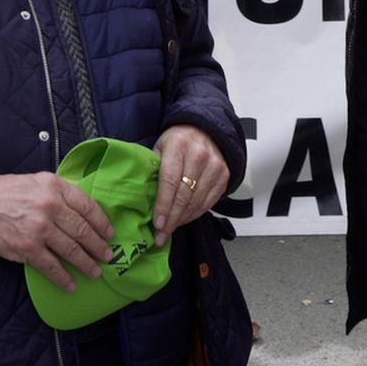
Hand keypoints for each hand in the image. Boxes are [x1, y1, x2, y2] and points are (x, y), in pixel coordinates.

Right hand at [0, 172, 114, 291]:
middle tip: (107, 256)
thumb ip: (61, 193)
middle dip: (98, 246)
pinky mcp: (26, 248)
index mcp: (55, 187)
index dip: (102, 223)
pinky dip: (64, 278)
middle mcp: (50, 206)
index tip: (109, 233)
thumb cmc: (8, 191)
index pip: (88, 206)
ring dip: (87, 264)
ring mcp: (39, 229)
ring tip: (95, 272)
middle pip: (83, 230)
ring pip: (71, 250)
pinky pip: (51, 267)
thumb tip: (85, 210)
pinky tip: (72, 284)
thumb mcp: (38, 181)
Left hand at [151, 124, 228, 247]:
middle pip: (184, 195)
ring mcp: (215, 165)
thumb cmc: (177, 141)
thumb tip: (142, 200)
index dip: (163, 205)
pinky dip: (195, 214)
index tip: (157, 224)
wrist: (203, 130)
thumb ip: (152, 169)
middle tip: (161, 236)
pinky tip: (184, 219)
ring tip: (170, 229)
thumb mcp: (159, 148)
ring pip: (197, 201)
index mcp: (178, 145)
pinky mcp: (224, 175)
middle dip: (172, 219)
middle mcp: (199, 155)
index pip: (170, 181)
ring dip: (183, 219)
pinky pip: (209, 202)